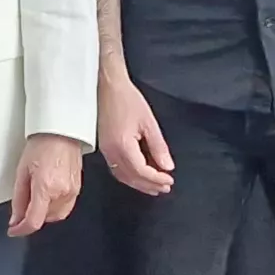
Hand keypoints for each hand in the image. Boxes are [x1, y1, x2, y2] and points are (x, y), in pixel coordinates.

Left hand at [5, 132, 85, 235]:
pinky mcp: (78, 188)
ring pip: (56, 215)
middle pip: (45, 219)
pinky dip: (55, 208)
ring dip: (44, 213)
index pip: (34, 221)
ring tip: (36, 196)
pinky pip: (66, 207)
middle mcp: (62, 192)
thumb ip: (19, 199)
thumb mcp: (22, 171)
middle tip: (24, 204)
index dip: (22, 230)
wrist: (62, 131)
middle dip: (32, 217)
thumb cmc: (42, 144)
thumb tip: (16, 219)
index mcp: (45, 187)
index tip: (14, 230)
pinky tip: (48, 195)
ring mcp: (73, 191)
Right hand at [99, 73, 174, 194]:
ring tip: (154, 187)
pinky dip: (128, 176)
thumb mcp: (149, 122)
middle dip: (149, 185)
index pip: (142, 171)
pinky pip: (116, 169)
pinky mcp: (104, 147)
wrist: (107, 86)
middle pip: (132, 177)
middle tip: (165, 188)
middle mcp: (111, 152)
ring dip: (138, 184)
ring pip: (122, 176)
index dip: (157, 179)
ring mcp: (105, 151)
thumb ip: (158, 147)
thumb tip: (167, 166)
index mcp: (123, 146)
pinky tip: (137, 176)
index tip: (170, 180)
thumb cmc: (126, 99)